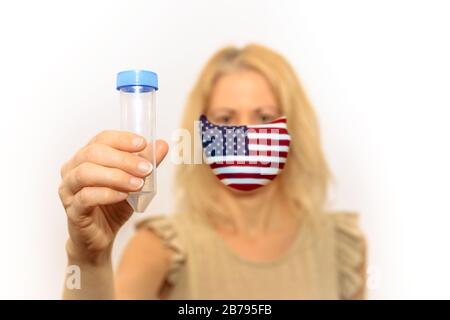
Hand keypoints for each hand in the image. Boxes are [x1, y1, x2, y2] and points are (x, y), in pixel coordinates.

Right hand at [58, 130, 167, 263]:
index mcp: (86, 157)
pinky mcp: (72, 210)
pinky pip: (85, 197)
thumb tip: (162, 144)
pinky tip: (123, 196)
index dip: (122, 139)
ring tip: (137, 184)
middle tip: (145, 168)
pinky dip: (107, 194)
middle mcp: (72, 169)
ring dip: (116, 176)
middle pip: (93, 153)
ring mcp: (68, 189)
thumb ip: (145, 164)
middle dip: (123, 159)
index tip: (142, 143)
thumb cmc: (113, 205)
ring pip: (86, 173)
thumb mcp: (134, 182)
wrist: (101, 235)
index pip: (101, 139)